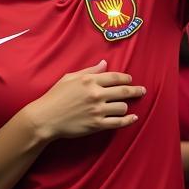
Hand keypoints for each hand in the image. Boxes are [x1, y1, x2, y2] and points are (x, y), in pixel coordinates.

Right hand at [23, 61, 143, 141]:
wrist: (45, 117)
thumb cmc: (55, 96)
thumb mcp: (69, 78)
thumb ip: (89, 71)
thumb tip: (104, 63)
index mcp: (89, 80)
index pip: (115, 77)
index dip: (126, 78)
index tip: (131, 80)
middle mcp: (96, 94)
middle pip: (124, 91)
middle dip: (136, 90)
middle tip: (142, 90)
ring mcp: (98, 110)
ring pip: (123, 107)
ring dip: (125, 106)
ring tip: (124, 106)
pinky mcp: (97, 124)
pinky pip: (119, 122)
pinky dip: (129, 120)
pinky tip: (133, 118)